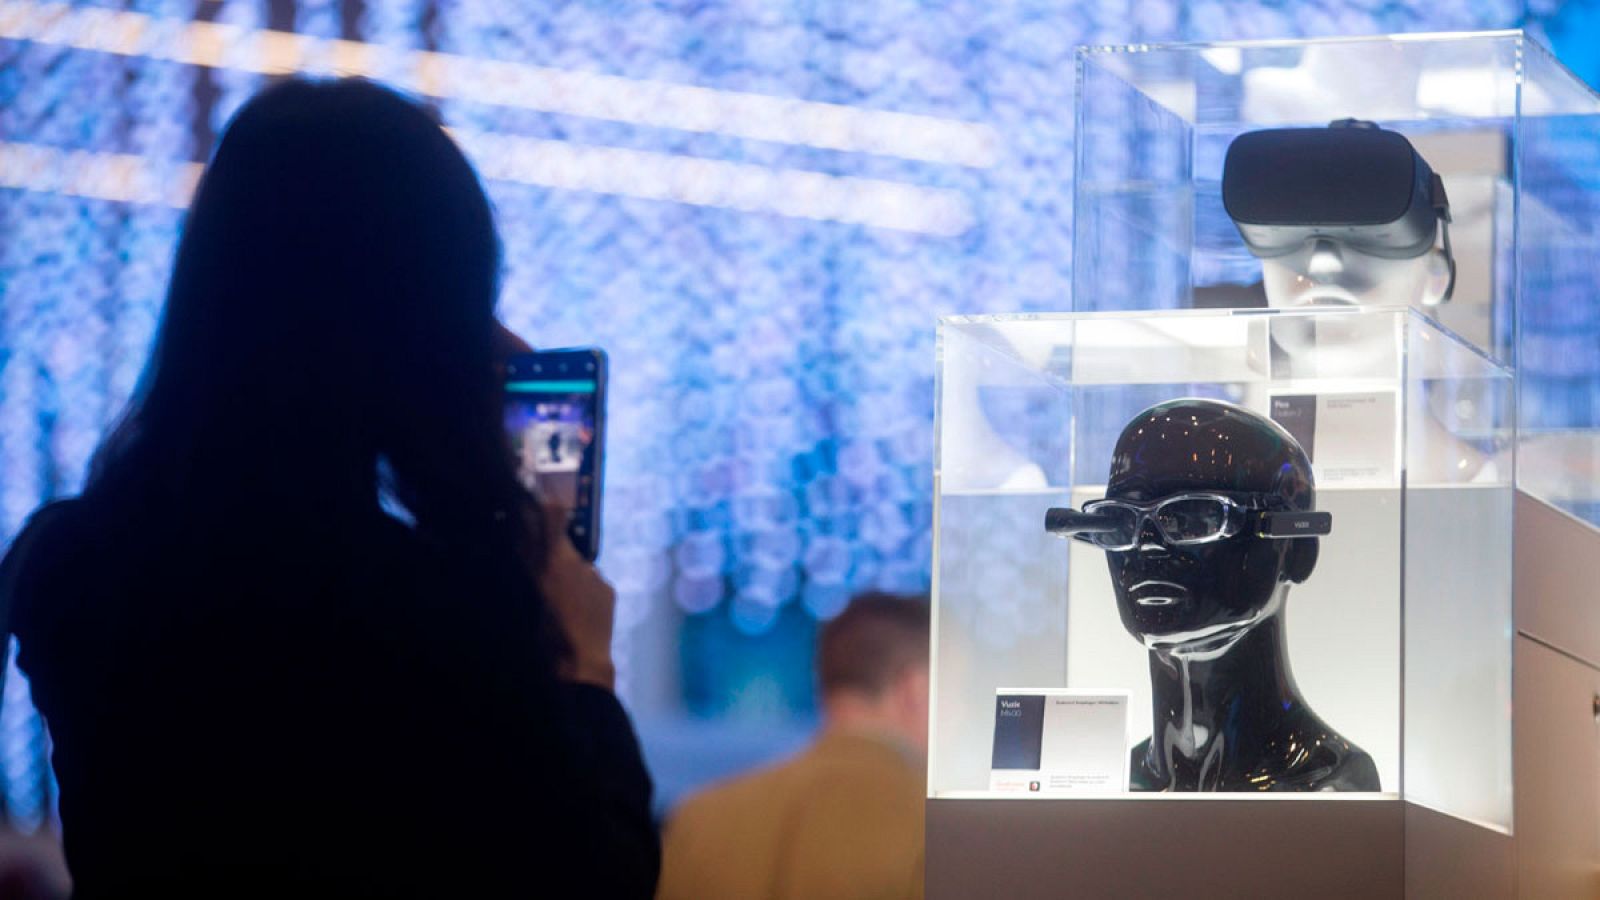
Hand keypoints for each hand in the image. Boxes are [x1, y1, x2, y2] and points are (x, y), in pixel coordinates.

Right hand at [534, 502, 617, 689]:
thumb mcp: (528, 590)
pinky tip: (575, 611)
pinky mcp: (609, 591)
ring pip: (577, 566)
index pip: (552, 515)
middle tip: (540, 576)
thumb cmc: (544, 632)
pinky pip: (592, 582)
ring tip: (557, 602)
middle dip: (551, 553)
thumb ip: (528, 557)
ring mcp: (596, 576)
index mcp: (554, 559)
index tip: (540, 503)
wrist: (580, 662)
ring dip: (567, 575)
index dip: (545, 507)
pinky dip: (582, 590)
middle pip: (562, 546)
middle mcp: (579, 561)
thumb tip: (529, 527)